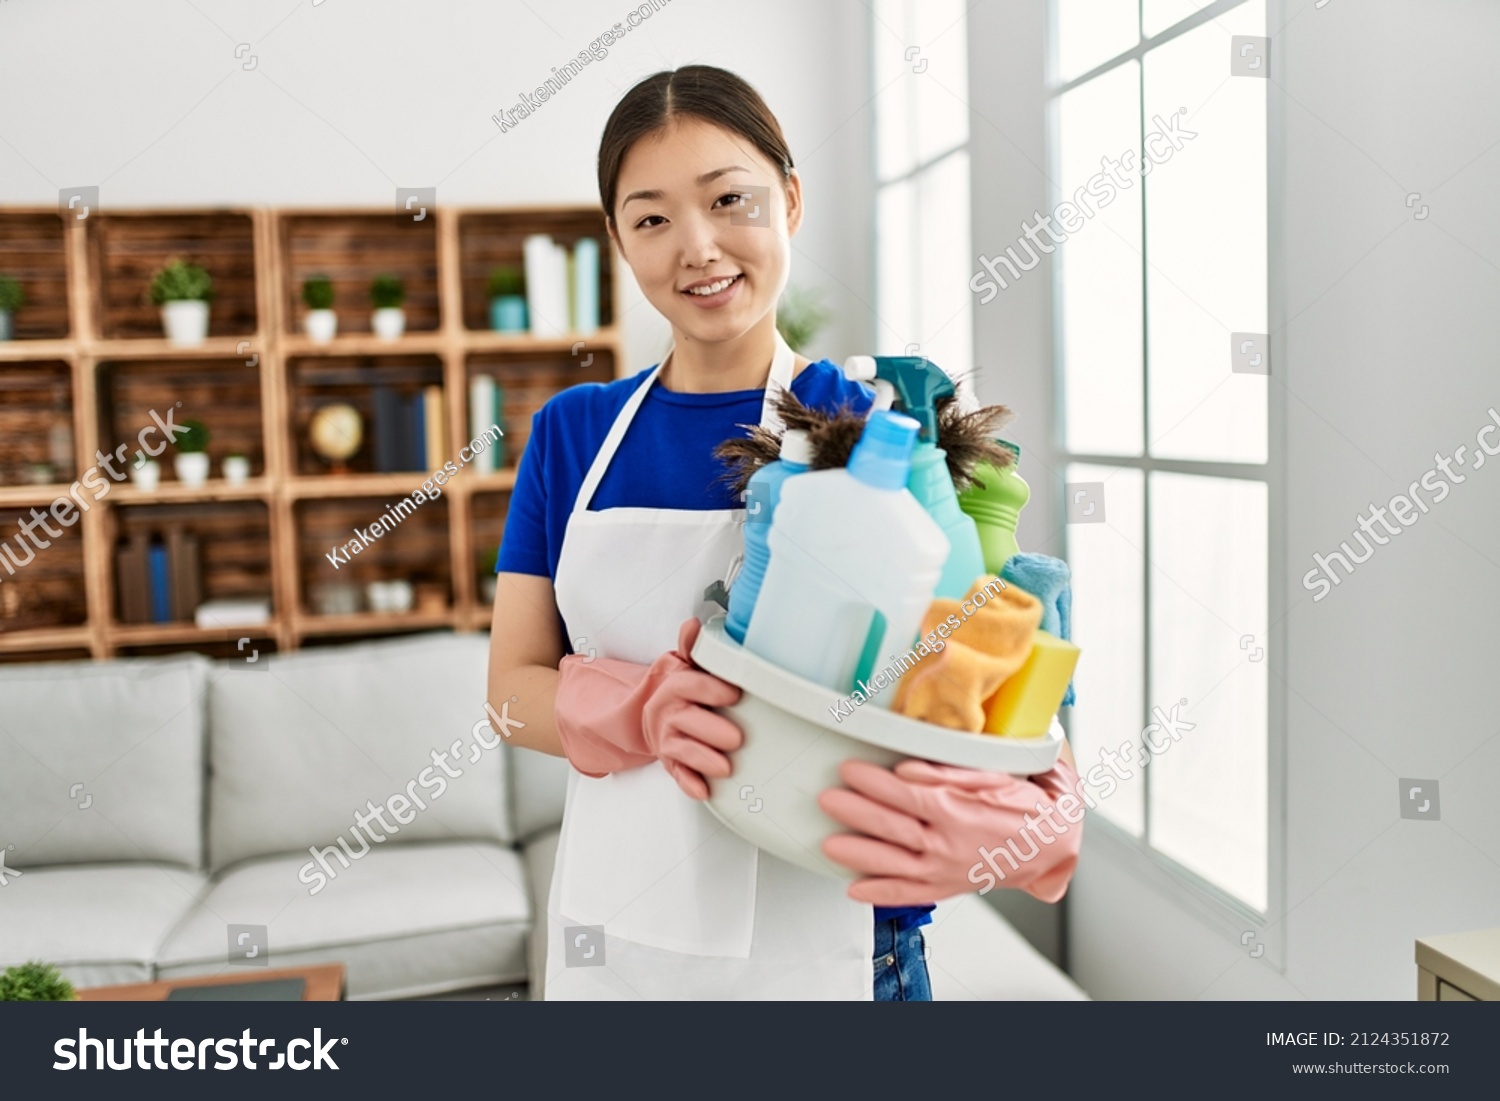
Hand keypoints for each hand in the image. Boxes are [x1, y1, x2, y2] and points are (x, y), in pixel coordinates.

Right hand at [553, 618, 742, 799]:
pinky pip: (677, 774)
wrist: (654, 714)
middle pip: (686, 721)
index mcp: (674, 686)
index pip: (689, 685)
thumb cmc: (680, 690)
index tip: (734, 693)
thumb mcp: (684, 665)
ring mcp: (667, 739)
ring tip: (726, 768)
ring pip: (682, 750)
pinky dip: (690, 784)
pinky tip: (705, 791)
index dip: (710, 689)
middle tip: (737, 738)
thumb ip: (692, 648)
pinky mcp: (670, 762)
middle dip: (711, 730)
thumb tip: (693, 625)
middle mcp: (668, 714)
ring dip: (703, 760)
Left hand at [817, 755, 1083, 905]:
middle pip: (894, 829)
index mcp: (960, 812)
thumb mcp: (992, 777)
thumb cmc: (1023, 808)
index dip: (874, 783)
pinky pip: (910, 894)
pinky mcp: (947, 886)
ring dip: (859, 855)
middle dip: (856, 813)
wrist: (1051, 846)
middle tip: (827, 800)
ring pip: (895, 864)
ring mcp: (946, 870)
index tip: (849, 769)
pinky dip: (881, 895)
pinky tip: (855, 889)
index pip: (908, 796)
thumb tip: (907, 770)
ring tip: (829, 845)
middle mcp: (949, 844)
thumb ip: (946, 773)